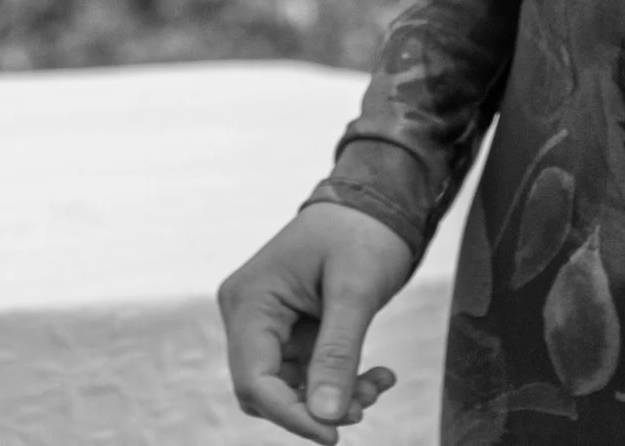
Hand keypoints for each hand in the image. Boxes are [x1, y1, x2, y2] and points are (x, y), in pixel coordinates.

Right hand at [218, 202, 416, 441]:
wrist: (375, 201)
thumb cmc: (361, 232)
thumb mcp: (355, 292)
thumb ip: (337, 354)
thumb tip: (325, 416)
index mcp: (250, 300)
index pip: (254, 380)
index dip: (291, 415)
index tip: (334, 435)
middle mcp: (248, 313)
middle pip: (265, 390)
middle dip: (313, 407)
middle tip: (364, 404)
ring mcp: (267, 323)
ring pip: (289, 387)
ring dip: (333, 396)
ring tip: (377, 383)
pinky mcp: (290, 329)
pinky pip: (307, 373)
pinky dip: (340, 380)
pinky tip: (377, 374)